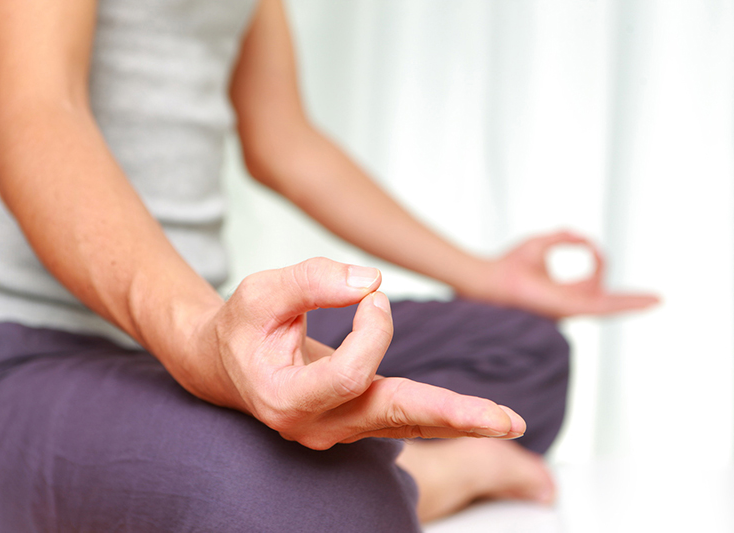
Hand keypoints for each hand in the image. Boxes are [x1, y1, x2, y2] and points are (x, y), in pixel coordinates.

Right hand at [188, 258, 524, 449]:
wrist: (224, 364)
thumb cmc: (242, 328)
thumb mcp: (261, 292)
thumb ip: (312, 281)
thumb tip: (371, 281)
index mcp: (285, 400)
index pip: (349, 373)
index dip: (371, 329)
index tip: (370, 293)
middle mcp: (316, 425)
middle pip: (393, 419)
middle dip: (451, 416)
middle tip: (507, 422)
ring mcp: (337, 429)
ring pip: (405, 423)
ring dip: (458, 420)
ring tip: (509, 423)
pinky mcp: (354, 420)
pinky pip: (402, 417)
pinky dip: (441, 414)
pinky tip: (479, 418)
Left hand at [458, 231, 659, 318]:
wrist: (493, 278)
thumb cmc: (510, 264)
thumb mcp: (541, 243)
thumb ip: (562, 237)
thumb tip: (583, 237)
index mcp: (565, 290)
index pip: (594, 278)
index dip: (598, 259)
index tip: (590, 244)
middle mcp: (570, 303)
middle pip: (608, 301)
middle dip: (631, 300)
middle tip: (657, 299)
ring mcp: (571, 308)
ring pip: (609, 308)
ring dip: (633, 303)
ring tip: (657, 300)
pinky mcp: (569, 309)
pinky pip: (601, 308)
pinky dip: (621, 304)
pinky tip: (640, 302)